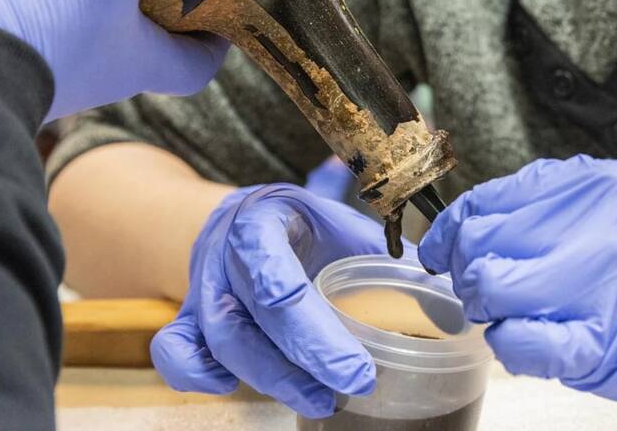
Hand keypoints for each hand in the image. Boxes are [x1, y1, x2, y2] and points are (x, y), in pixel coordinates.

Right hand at [151, 184, 383, 417]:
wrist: (244, 216)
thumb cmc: (301, 225)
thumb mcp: (340, 224)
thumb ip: (383, 257)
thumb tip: (443, 298)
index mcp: (263, 224)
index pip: (278, 280)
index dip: (318, 333)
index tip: (360, 368)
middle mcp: (224, 256)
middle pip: (250, 319)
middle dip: (301, 362)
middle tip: (351, 387)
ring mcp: (201, 288)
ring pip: (220, 342)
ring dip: (270, 378)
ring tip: (321, 401)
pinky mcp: (187, 316)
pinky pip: (174, 351)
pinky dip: (195, 375)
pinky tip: (233, 387)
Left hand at [419, 156, 616, 429]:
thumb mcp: (614, 198)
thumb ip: (546, 199)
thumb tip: (469, 221)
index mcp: (590, 186)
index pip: (488, 200)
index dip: (450, 228)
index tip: (439, 247)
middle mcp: (590, 231)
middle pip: (481, 243)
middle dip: (466, 267)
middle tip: (480, 281)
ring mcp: (593, 289)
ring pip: (490, 290)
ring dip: (485, 305)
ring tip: (508, 308)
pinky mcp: (596, 347)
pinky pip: (516, 343)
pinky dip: (506, 341)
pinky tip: (522, 336)